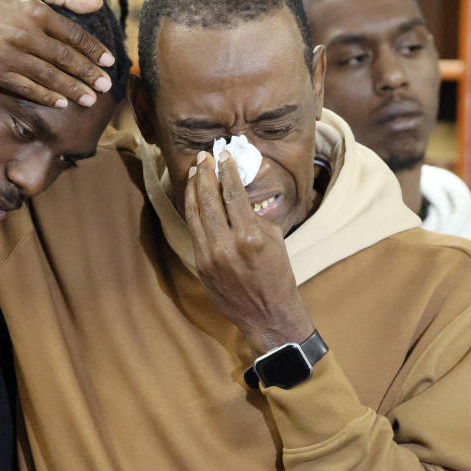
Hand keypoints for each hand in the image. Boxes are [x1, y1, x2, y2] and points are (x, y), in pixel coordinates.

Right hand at [0, 0, 116, 108]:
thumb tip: (97, 4)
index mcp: (36, 10)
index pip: (74, 34)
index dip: (94, 50)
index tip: (109, 62)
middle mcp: (24, 33)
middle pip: (65, 58)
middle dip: (88, 74)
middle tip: (106, 86)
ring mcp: (9, 54)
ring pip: (49, 76)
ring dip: (72, 90)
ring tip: (90, 99)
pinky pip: (26, 87)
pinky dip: (45, 97)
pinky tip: (61, 103)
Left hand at [184, 150, 314, 353]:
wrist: (268, 315)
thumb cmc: (278, 275)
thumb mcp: (276, 240)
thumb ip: (255, 216)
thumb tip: (239, 193)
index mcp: (250, 237)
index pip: (233, 194)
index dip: (227, 171)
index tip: (223, 154)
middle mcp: (227, 245)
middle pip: (209, 200)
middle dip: (206, 174)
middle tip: (204, 156)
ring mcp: (210, 257)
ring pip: (195, 214)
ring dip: (194, 189)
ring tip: (196, 171)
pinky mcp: (201, 266)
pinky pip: (194, 231)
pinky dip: (192, 210)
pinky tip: (193, 197)